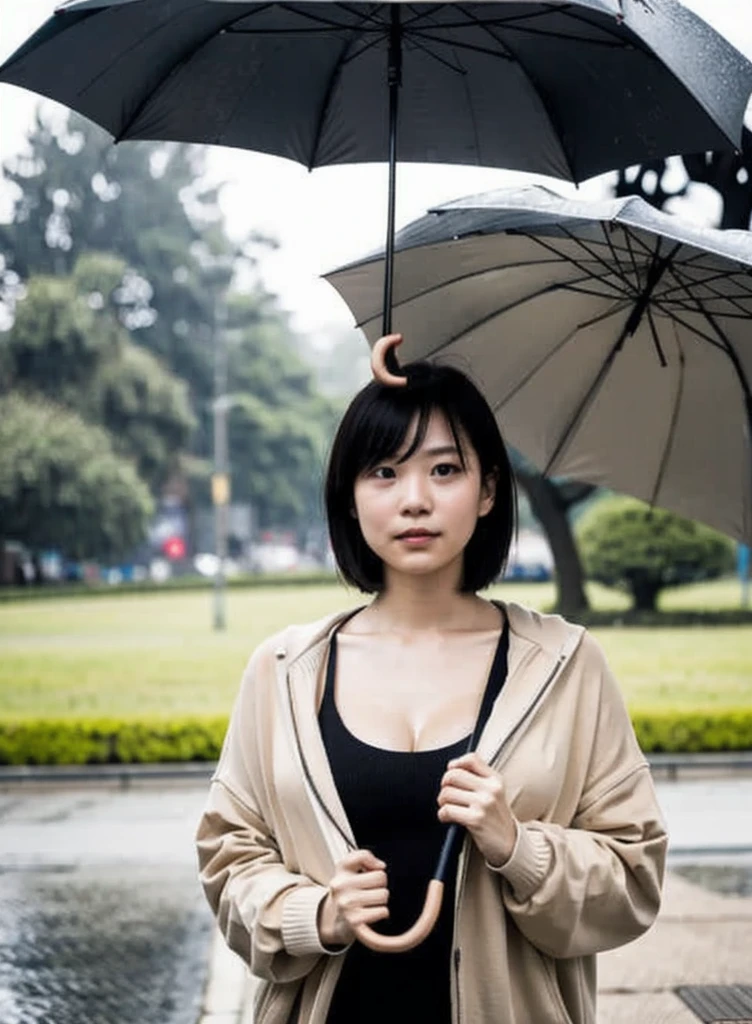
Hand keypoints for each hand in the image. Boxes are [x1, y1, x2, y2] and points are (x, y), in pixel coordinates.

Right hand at [318, 849, 389, 946]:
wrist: (338, 921)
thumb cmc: (349, 892)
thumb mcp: (351, 869)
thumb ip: (364, 857)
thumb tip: (380, 866)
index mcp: (340, 870)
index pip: (362, 856)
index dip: (373, 863)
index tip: (373, 869)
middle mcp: (340, 886)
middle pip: (380, 877)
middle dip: (380, 884)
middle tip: (371, 891)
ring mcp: (346, 904)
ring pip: (383, 895)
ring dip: (382, 900)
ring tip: (370, 903)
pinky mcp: (354, 921)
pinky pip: (382, 912)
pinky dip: (382, 913)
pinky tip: (371, 913)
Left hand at [437, 753, 518, 867]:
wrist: (510, 844)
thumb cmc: (496, 818)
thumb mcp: (494, 792)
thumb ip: (478, 778)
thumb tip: (452, 767)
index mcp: (495, 779)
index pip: (471, 758)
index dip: (456, 764)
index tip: (452, 773)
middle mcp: (491, 789)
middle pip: (453, 775)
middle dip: (444, 785)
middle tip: (447, 795)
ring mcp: (484, 804)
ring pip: (447, 792)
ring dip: (442, 802)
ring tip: (448, 807)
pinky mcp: (476, 819)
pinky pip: (447, 810)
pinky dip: (442, 815)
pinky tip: (448, 818)